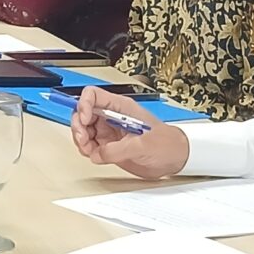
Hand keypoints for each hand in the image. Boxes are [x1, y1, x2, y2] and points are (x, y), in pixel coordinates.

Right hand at [68, 86, 190, 178]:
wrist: (174, 158)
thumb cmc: (166, 143)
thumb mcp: (142, 145)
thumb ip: (117, 149)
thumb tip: (98, 153)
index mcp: (121, 107)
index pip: (93, 95)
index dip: (84, 105)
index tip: (85, 120)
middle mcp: (112, 116)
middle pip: (83, 112)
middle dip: (78, 126)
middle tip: (84, 140)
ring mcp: (109, 131)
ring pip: (83, 129)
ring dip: (81, 140)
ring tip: (90, 150)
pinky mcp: (109, 145)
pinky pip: (89, 145)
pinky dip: (87, 150)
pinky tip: (96, 155)